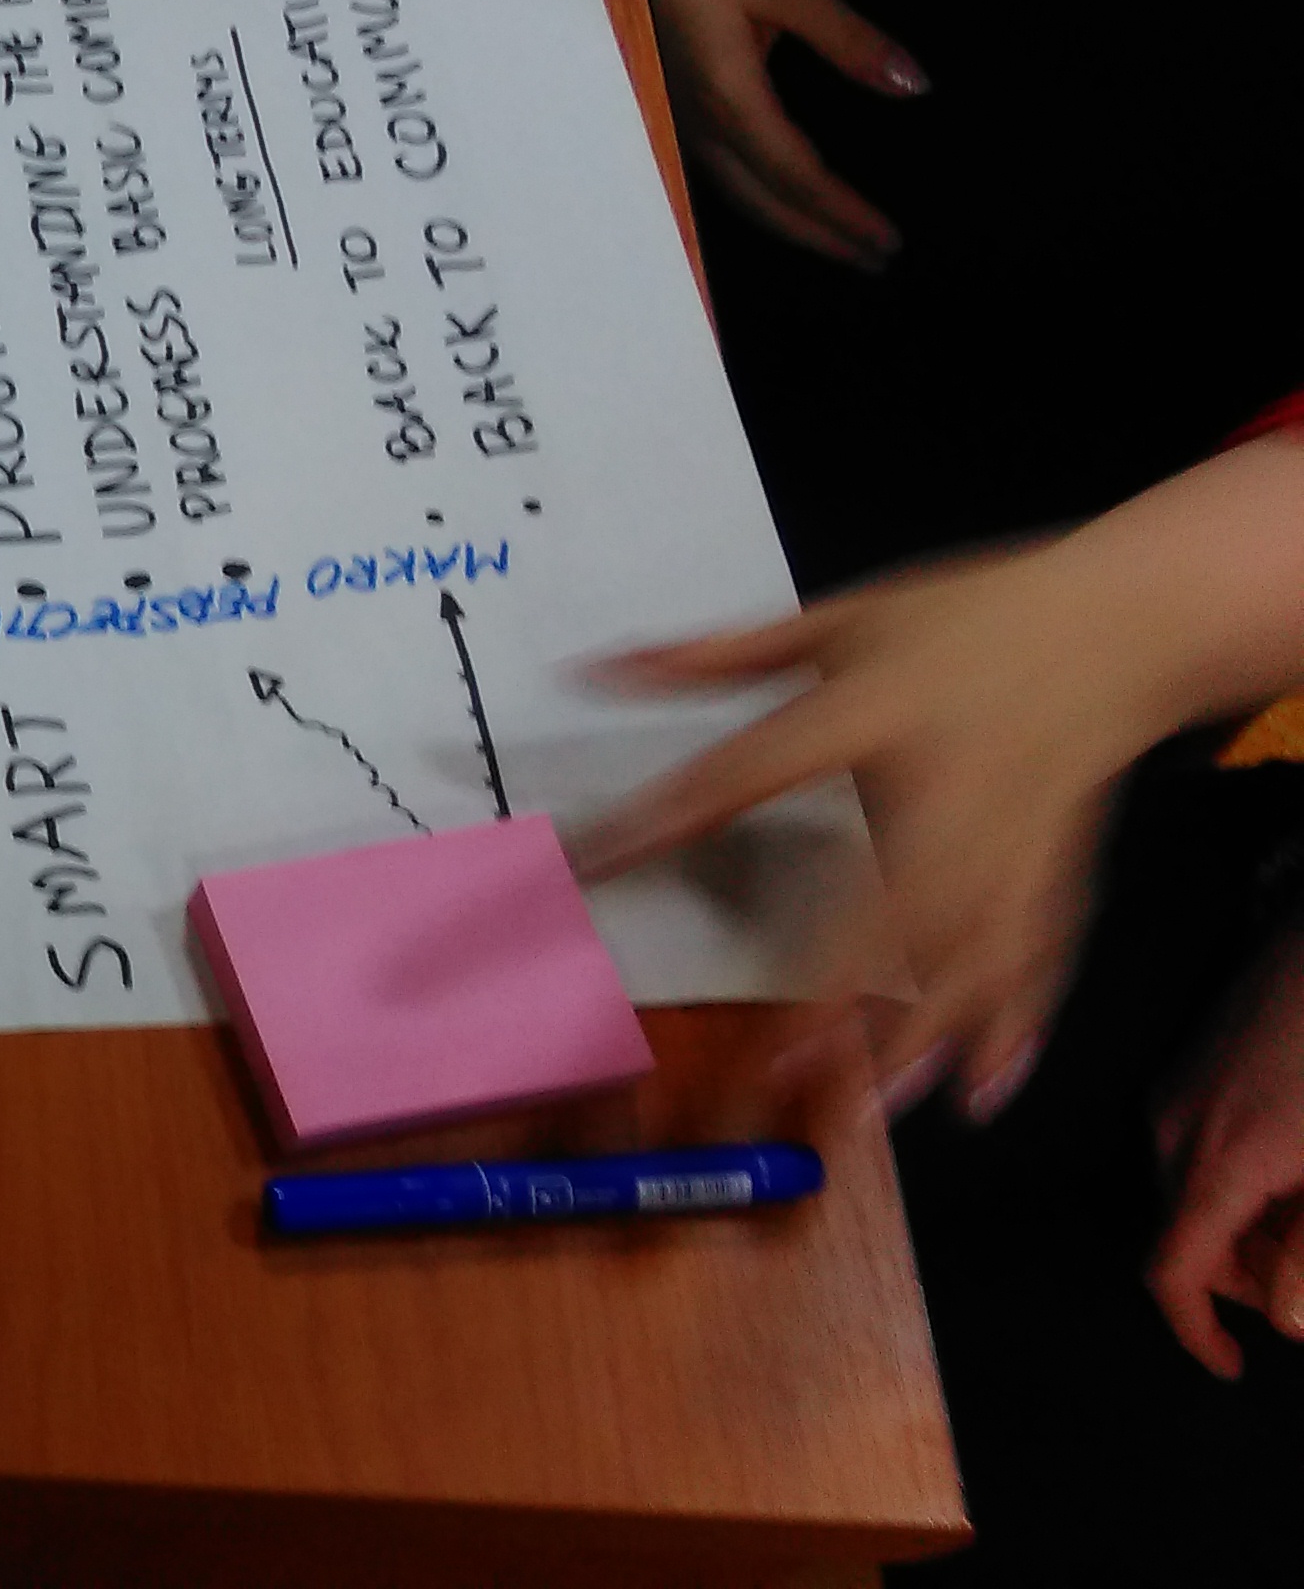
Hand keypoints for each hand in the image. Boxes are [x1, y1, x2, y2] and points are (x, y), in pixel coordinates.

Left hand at [579, 439, 1303, 1124]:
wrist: (1125, 623)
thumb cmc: (966, 620)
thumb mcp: (841, 617)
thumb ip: (720, 655)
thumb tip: (598, 667)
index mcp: (873, 708)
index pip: (752, 770)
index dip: (674, 817)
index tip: (596, 865)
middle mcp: (947, 784)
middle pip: (885, 895)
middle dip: (838, 987)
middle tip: (778, 1066)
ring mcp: (1013, 834)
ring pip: (965, 945)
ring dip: (922, 1027)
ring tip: (873, 1102)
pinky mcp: (1057, 867)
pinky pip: (1035, 952)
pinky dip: (1013, 1022)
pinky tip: (982, 1088)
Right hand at [638, 0, 922, 267]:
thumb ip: (849, 40)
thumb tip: (912, 85)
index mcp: (733, 101)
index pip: (798, 176)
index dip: (843, 214)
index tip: (886, 241)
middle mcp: (703, 126)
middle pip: (766, 202)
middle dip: (821, 235)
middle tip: (872, 261)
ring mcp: (681, 124)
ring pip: (738, 196)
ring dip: (789, 225)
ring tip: (832, 242)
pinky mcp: (673, 112)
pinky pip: (720, 177)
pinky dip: (759, 202)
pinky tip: (773, 200)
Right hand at [1156, 931, 1303, 1378]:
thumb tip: (1290, 1322)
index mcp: (1218, 1165)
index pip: (1171, 1272)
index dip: (1195, 1331)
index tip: (1233, 1366)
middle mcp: (1175, 1133)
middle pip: (1184, 1239)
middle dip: (1243, 1279)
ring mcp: (1176, 1094)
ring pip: (1191, 1196)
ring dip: (1246, 1230)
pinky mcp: (1189, 1068)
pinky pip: (1194, 1152)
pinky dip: (1238, 1186)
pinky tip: (1295, 1169)